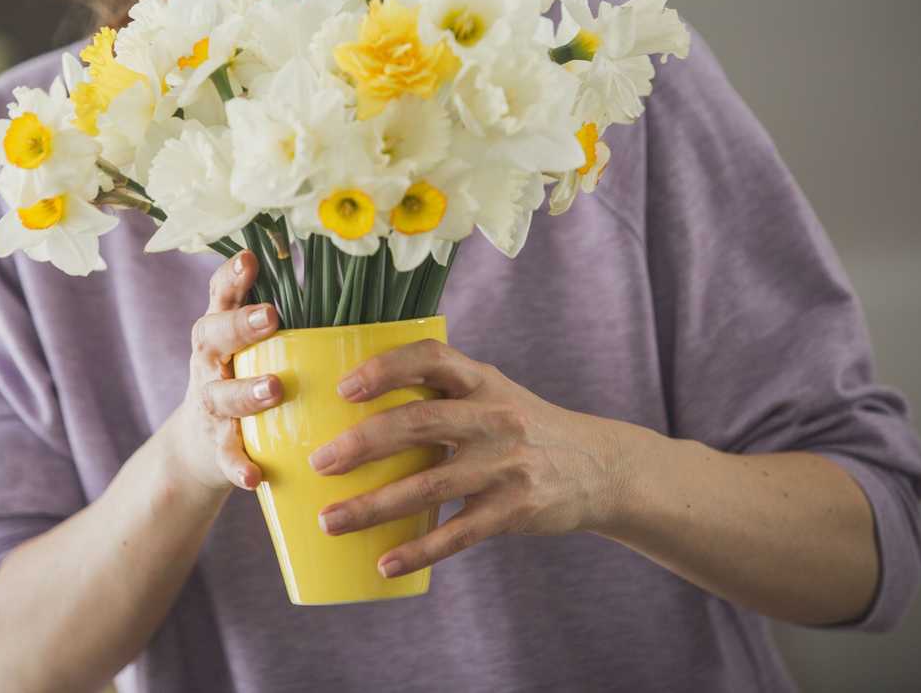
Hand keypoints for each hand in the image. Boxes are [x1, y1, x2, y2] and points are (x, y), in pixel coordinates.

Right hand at [168, 249, 282, 493]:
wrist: (198, 446)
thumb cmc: (241, 377)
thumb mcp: (247, 342)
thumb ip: (271, 310)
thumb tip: (329, 266)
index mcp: (220, 333)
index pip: (221, 296)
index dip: (231, 276)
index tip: (250, 259)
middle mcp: (210, 363)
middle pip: (213, 337)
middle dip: (241, 325)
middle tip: (272, 316)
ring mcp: (211, 406)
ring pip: (221, 396)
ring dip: (245, 392)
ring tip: (273, 388)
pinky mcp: (217, 447)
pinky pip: (226, 456)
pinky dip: (238, 465)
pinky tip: (254, 475)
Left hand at [309, 340, 626, 578]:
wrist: (599, 466)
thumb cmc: (524, 425)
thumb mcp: (494, 393)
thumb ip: (442, 393)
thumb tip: (357, 403)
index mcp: (483, 380)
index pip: (431, 358)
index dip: (386, 368)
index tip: (345, 387)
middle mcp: (495, 416)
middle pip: (420, 423)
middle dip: (363, 444)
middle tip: (321, 463)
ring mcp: (505, 465)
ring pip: (428, 486)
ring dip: (373, 506)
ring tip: (330, 521)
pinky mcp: (514, 510)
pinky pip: (457, 535)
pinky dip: (417, 551)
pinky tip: (383, 563)